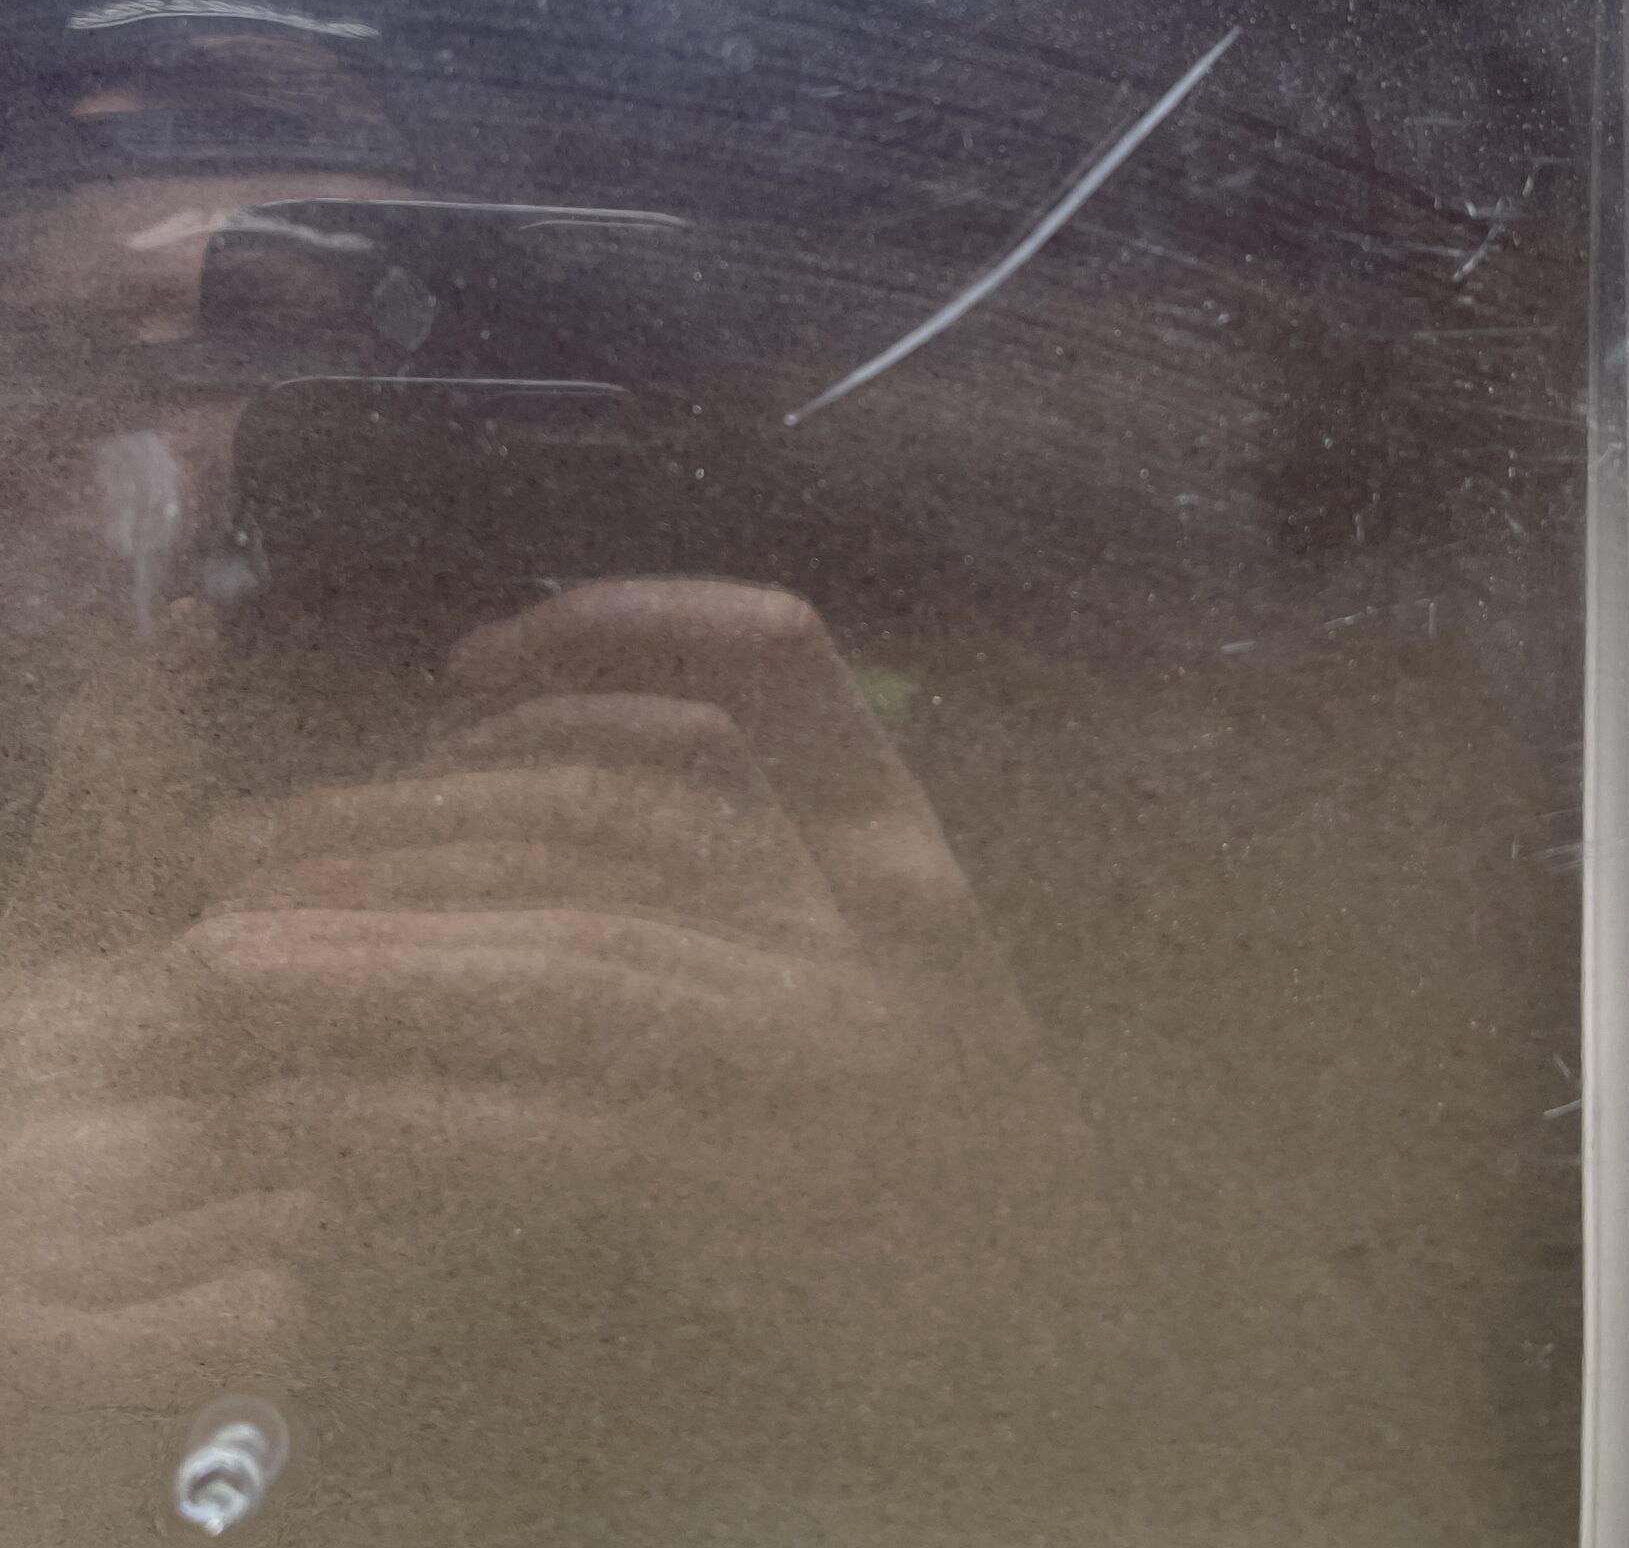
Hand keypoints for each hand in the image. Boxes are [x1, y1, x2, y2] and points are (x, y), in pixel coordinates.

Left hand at [0, 582, 1123, 1530]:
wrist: (1065, 1329)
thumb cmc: (966, 1142)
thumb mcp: (908, 963)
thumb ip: (785, 862)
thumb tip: (578, 778)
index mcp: (903, 857)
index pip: (780, 668)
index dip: (620, 630)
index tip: (471, 655)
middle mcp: (864, 934)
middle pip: (604, 831)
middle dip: (406, 825)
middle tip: (248, 846)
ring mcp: (820, 1064)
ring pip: (567, 968)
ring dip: (379, 961)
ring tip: (230, 962)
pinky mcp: (766, 1207)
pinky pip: (565, 1143)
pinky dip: (430, 1129)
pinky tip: (322, 1126)